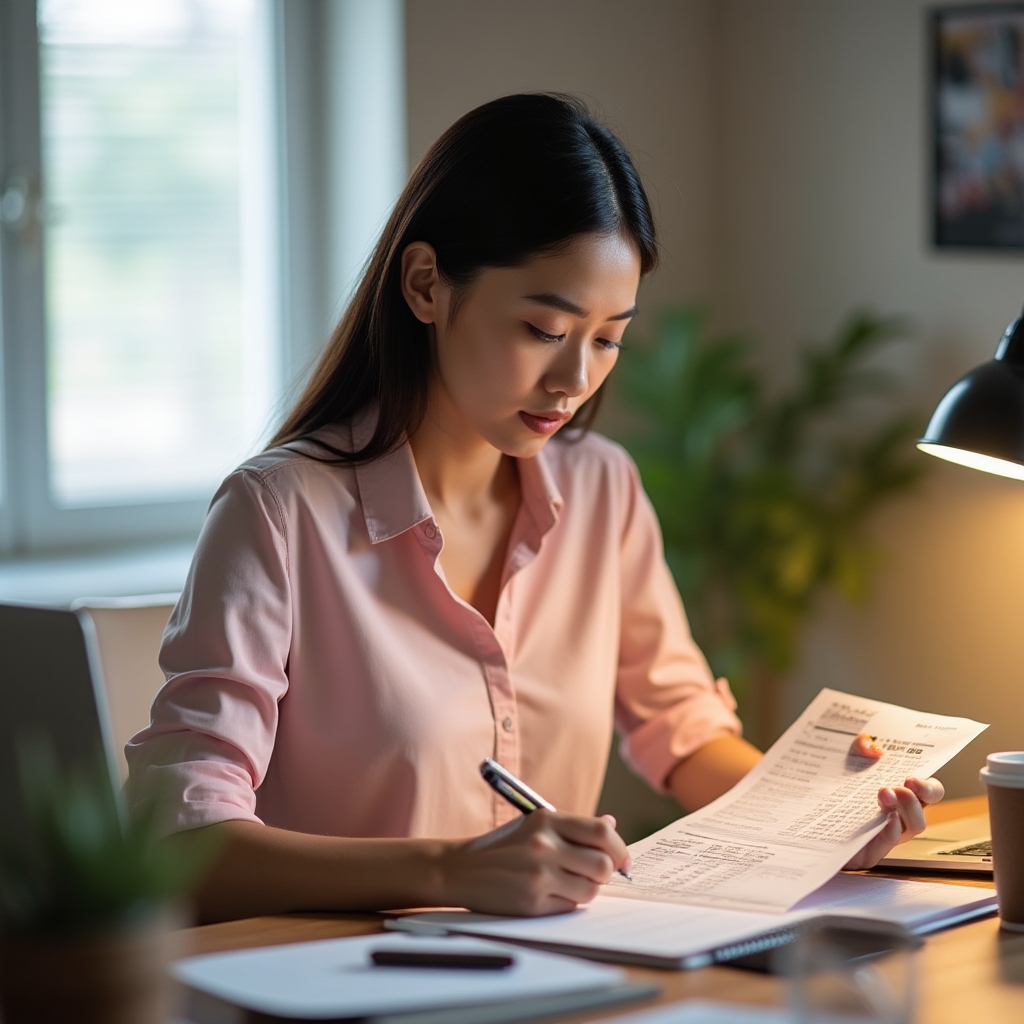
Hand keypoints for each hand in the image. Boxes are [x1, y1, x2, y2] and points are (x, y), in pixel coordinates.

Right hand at [441, 810, 630, 915]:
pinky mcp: (532, 902)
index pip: (601, 833)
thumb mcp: (535, 825)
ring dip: (586, 890)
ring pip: (591, 890)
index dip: (619, 849)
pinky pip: (570, 907)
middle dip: (605, 873)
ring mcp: (538, 874)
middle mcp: (543, 845)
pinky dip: (567, 903)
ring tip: (568, 883)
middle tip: (594, 874)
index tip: (622, 860)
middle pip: (602, 865)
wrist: (460, 869)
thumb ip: (573, 827)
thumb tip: (611, 825)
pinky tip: (549, 894)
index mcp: (546, 820)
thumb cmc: (503, 846)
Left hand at [842, 732, 944, 869]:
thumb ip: (857, 746)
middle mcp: (897, 816)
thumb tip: (870, 745)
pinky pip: (888, 844)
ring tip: (884, 794)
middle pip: (923, 811)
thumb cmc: (829, 785)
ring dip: (905, 809)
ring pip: (913, 828)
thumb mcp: (842, 757)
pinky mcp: (869, 850)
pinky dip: (889, 830)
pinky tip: (885, 817)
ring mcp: (885, 835)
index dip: (928, 787)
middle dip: (915, 797)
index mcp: (897, 794)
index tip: (912, 778)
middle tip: (901, 785)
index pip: (929, 792)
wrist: (799, 812)